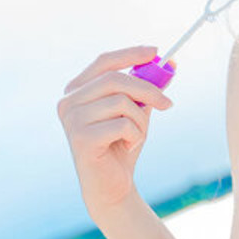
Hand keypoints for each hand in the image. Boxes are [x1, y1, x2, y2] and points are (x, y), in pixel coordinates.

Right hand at [56, 46, 175, 218]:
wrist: (112, 186)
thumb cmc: (122, 146)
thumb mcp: (137, 112)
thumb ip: (146, 89)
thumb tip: (169, 65)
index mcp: (77, 91)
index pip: (104, 62)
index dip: (130, 54)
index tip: (156, 51)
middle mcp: (68, 102)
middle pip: (115, 79)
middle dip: (148, 89)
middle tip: (168, 103)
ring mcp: (72, 119)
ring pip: (122, 102)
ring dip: (140, 121)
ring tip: (135, 137)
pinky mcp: (81, 138)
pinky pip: (123, 124)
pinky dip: (135, 136)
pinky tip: (126, 148)